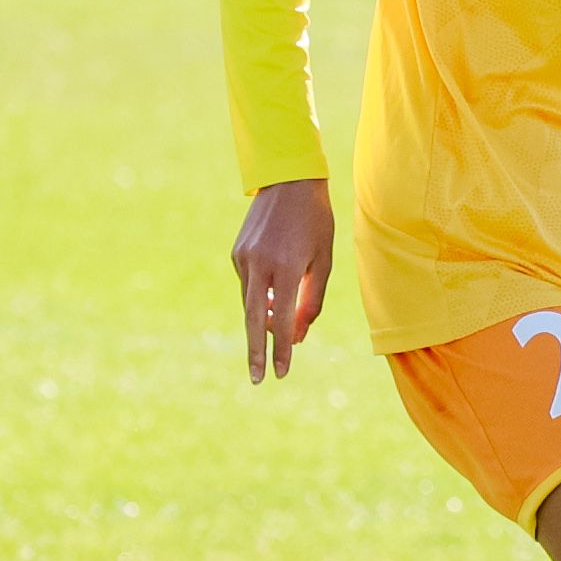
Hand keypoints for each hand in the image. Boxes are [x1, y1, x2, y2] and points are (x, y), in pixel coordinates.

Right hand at [232, 178, 334, 380]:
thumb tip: (299, 335)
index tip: (281, 374)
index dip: (282, 350)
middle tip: (258, 379)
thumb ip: (312, 300)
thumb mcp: (323, 261)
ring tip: (278, 329)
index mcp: (287, 268)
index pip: (283, 320)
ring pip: (251, 303)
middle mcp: (260, 265)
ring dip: (264, 320)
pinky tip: (274, 291)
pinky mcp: (236, 253)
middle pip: (254, 320)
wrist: (289, 180)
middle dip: (257, 353)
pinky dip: (260, 297)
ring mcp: (244, 258)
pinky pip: (248, 285)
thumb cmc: (316, 222)